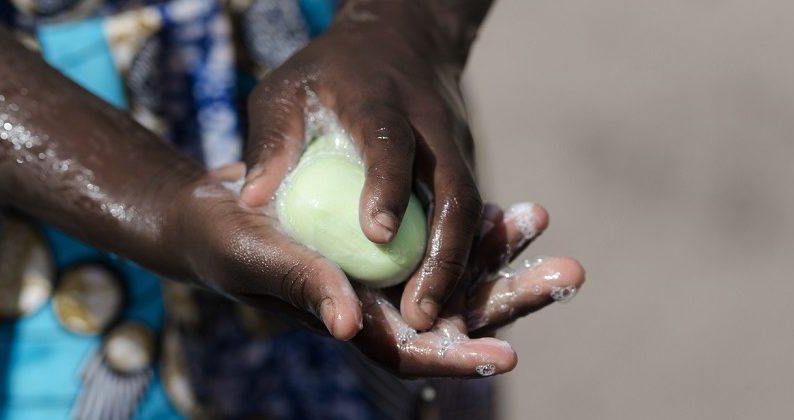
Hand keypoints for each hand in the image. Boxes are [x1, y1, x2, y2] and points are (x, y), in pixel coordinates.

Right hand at [180, 164, 583, 377]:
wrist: (223, 209)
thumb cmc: (226, 239)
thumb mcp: (257, 258)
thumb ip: (304, 286)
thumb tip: (352, 322)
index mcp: (350, 321)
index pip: (410, 351)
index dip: (455, 358)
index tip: (506, 356)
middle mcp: (381, 302)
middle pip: (456, 313)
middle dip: (512, 297)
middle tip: (570, 275)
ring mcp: (391, 269)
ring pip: (460, 270)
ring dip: (504, 251)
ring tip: (541, 216)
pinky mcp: (394, 237)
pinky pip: (445, 234)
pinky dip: (474, 222)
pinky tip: (506, 204)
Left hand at [241, 4, 485, 330]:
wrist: (403, 39)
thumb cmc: (328, 72)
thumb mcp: (286, 89)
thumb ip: (271, 138)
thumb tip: (250, 199)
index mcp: (379, 100)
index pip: (390, 142)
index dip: (388, 185)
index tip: (377, 234)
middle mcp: (430, 126)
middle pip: (454, 189)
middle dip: (444, 253)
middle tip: (420, 313)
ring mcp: (455, 145)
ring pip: (471, 209)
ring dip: (458, 265)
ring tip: (432, 318)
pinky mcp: (463, 164)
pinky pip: (469, 214)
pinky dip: (461, 255)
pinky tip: (442, 296)